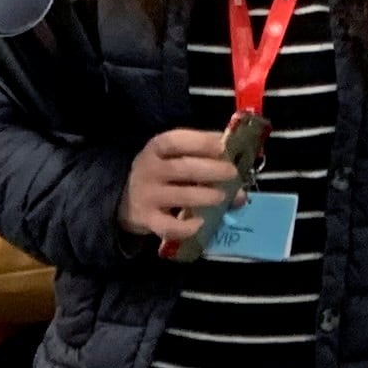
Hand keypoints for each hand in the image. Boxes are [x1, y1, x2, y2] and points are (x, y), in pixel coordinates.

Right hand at [124, 129, 244, 247]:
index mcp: (157, 148)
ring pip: (178, 196)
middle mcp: (149, 170)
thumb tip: (241, 186)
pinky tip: (200, 224)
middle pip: (181, 168)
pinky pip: (168, 226)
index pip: (176, 140)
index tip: (222, 146)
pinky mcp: (147, 220)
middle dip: (210, 170)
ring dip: (204, 196)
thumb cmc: (161, 175)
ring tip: (222, 197)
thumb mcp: (174, 160)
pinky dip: (185, 227)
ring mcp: (147, 196)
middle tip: (231, 173)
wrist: (126, 200)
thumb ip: (205, 163)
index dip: (201, 142)